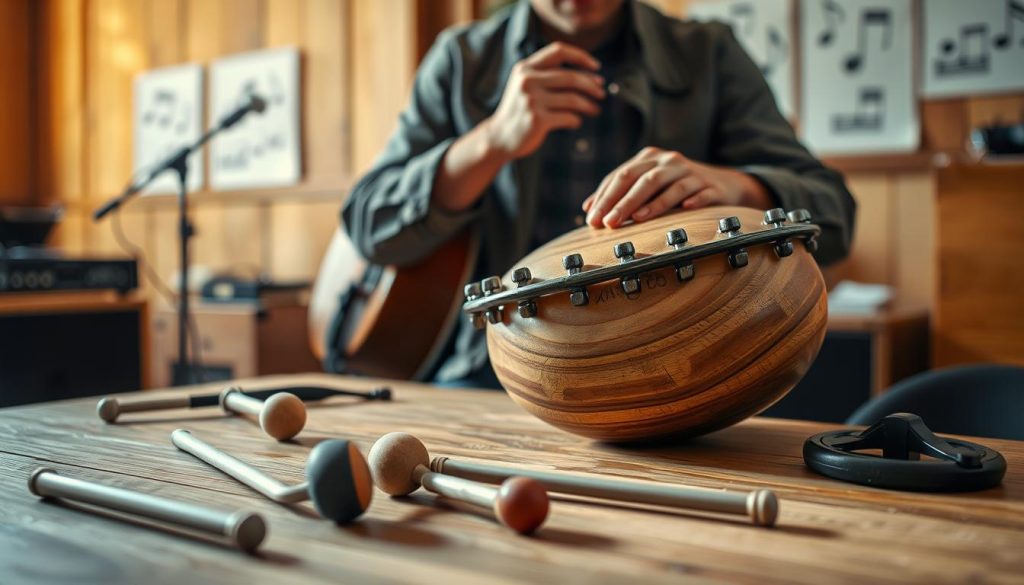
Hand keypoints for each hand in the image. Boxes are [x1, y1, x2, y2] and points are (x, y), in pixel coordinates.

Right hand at [482, 42, 604, 159]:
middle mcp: (527, 80)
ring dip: (589, 105)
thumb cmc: (520, 110)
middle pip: (571, 77)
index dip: (581, 56)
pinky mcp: (537, 120)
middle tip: (601, 93)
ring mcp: (531, 100)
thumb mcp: (527, 85)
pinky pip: (569, 117)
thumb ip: (550, 75)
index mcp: (525, 67)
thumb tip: (592, 76)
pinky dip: (576, 120)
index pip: (559, 51)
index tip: (596, 67)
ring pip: (573, 99)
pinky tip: (576, 122)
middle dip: (591, 85)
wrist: (499, 137)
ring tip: (595, 110)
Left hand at [582, 147, 772, 228]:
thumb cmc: (676, 188)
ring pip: (667, 184)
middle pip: (640, 179)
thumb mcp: (648, 186)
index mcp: (649, 158)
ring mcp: (690, 171)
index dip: (604, 197)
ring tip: (636, 219)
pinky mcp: (710, 185)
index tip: (591, 219)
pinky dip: (693, 199)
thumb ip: (620, 193)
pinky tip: (686, 208)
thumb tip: (588, 209)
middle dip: (621, 201)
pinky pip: (700, 192)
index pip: (620, 176)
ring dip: (651, 203)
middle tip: (607, 223)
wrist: (723, 184)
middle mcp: (668, 161)